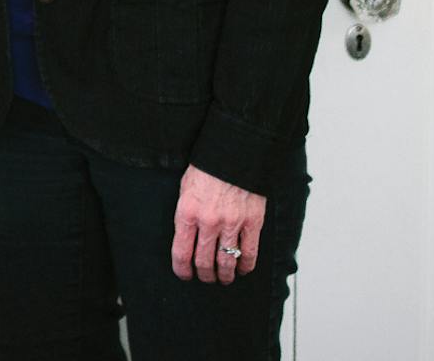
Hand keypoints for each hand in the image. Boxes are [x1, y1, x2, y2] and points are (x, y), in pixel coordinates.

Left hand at [172, 165, 265, 283]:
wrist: (233, 154)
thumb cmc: (207, 169)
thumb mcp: (184, 189)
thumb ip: (185, 214)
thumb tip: (185, 238)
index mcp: (187, 213)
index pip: (181, 252)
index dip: (182, 269)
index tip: (184, 275)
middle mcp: (208, 222)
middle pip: (204, 261)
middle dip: (204, 275)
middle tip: (206, 278)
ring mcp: (231, 224)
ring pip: (227, 261)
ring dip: (225, 275)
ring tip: (224, 278)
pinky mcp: (252, 223)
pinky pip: (249, 253)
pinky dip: (246, 266)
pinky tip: (243, 270)